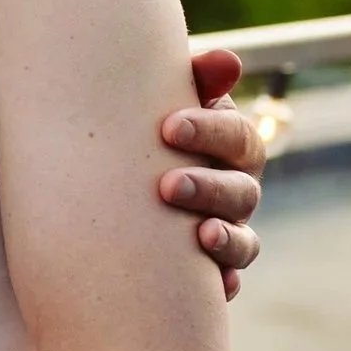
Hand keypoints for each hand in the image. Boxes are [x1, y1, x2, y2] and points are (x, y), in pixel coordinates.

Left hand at [161, 47, 263, 300]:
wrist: (106, 183)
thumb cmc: (136, 132)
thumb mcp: (154, 102)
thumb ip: (189, 80)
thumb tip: (224, 62)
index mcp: (226, 146)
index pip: (237, 137)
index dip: (210, 132)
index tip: (168, 128)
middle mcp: (234, 191)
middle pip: (242, 191)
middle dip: (208, 187)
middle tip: (167, 186)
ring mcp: (225, 233)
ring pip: (243, 241)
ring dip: (226, 238)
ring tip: (202, 236)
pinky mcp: (208, 274)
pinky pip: (226, 282)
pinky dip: (224, 284)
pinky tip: (216, 287)